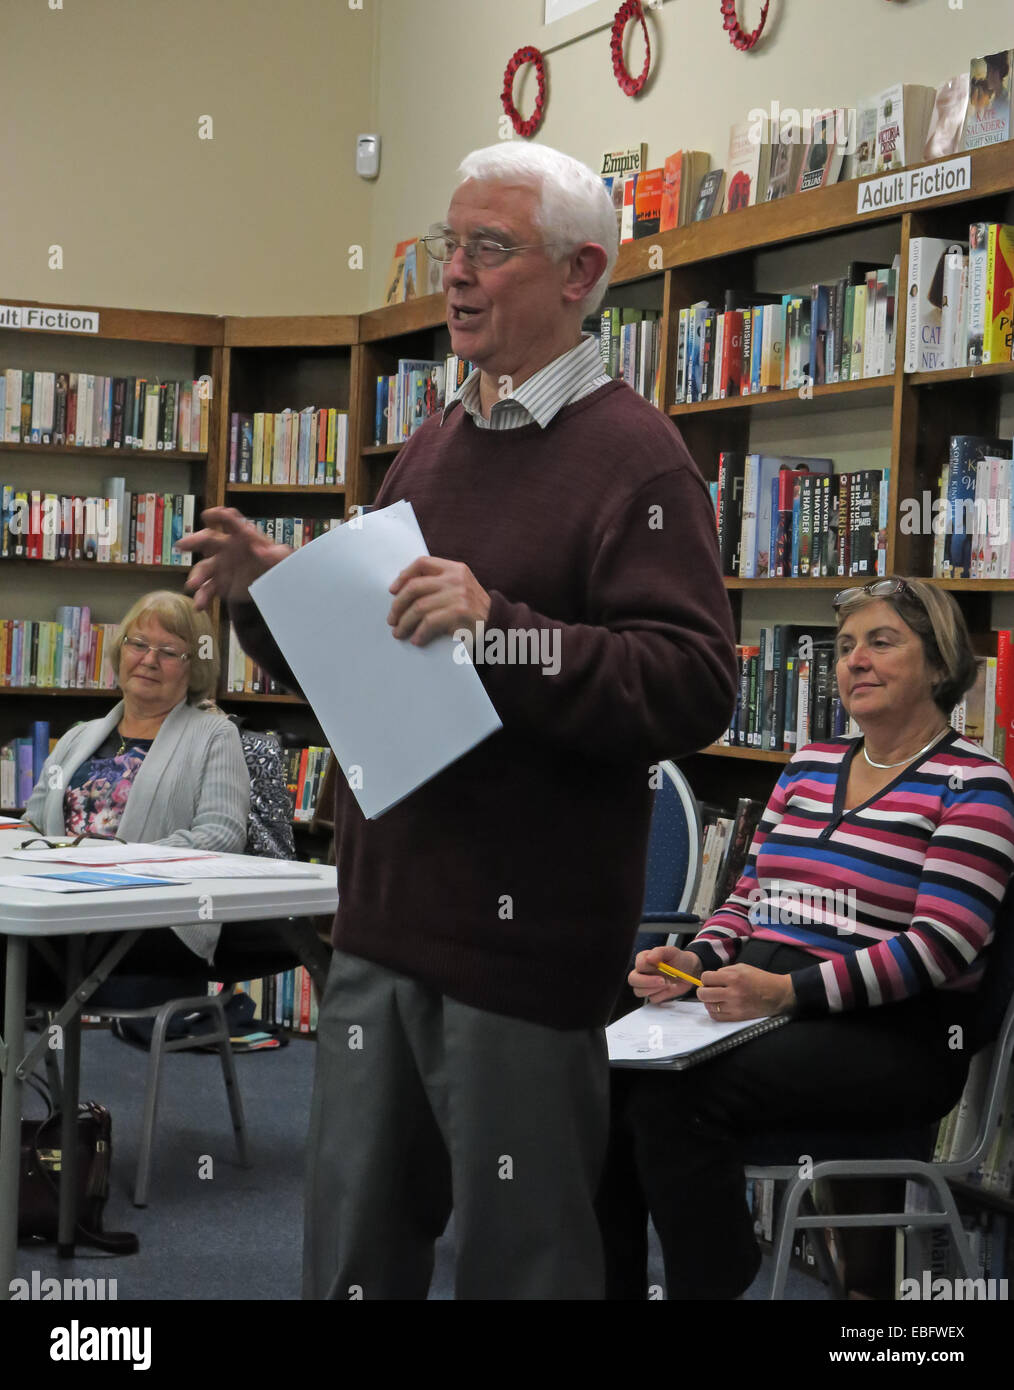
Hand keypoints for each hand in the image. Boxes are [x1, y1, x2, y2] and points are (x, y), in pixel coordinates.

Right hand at [177, 508, 292, 610]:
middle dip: (194, 541)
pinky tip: (199, 605)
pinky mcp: (219, 584)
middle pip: (208, 540)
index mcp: (242, 535)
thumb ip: (276, 554)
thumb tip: (263, 550)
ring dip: (196, 576)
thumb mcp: (281, 558)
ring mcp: (220, 565)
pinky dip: (202, 597)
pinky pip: (207, 589)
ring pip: (203, 568)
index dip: (219, 516)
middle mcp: (226, 547)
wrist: (271, 584)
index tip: (208, 516)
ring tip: (192, 586)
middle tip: (182, 545)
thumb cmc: (274, 563)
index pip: (230, 521)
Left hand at [388, 556, 490, 645]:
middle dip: (398, 604)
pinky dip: (419, 633)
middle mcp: (456, 578)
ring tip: (399, 633)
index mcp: (455, 568)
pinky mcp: (459, 613)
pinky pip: (429, 622)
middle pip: (415, 586)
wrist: (500, 626)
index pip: (422, 563)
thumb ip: (439, 584)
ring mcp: (458, 595)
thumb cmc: (474, 611)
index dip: (403, 576)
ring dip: (405, 622)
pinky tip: (416, 640)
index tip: (393, 591)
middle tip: (392, 619)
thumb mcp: (460, 589)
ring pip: (419, 607)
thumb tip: (403, 591)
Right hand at [629, 946, 703, 1003]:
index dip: (648, 967)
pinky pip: (652, 999)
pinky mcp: (654, 994)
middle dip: (647, 982)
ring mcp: (647, 984)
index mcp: (644, 959)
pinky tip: (669, 988)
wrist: (689, 971)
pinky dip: (662, 995)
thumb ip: (659, 952)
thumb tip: (649, 958)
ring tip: (668, 983)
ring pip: (639, 991)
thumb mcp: (672, 951)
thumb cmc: (679, 959)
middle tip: (663, 980)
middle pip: (633, 980)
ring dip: (654, 989)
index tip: (659, 966)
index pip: (638, 964)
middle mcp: (643, 972)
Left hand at [697, 964, 794, 1021]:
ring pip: (709, 1006)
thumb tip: (709, 978)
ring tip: (716, 997)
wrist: (778, 994)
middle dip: (703, 990)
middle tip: (708, 989)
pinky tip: (720, 1005)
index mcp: (734, 977)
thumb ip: (724, 971)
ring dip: (709, 1001)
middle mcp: (733, 993)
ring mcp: (735, 1007)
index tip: (709, 980)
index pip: (706, 978)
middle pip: (703, 994)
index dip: (706, 978)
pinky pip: (717, 1017)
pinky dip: (714, 1011)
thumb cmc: (760, 979)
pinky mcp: (738, 1017)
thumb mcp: (742, 967)